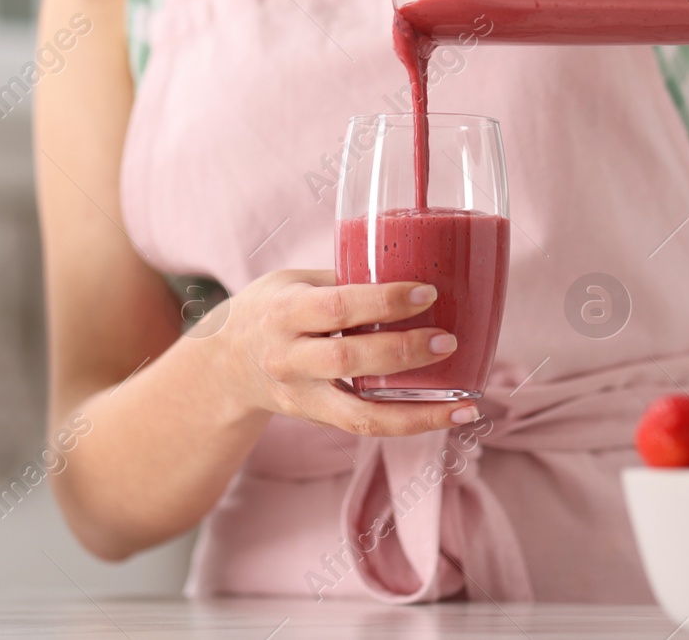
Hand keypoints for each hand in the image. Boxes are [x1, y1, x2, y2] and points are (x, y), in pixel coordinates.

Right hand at [199, 269, 477, 435]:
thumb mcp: (294, 281)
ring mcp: (301, 396)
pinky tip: (448, 415)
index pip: (336, 307)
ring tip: (464, 401)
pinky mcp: (316, 420)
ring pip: (359, 415)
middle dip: (403, 351)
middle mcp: (288, 358)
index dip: (383, 301)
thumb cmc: (271, 309)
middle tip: (449, 340)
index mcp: (284, 311)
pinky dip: (410, 423)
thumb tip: (414, 260)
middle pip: (347, 360)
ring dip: (417, 411)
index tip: (428, 292)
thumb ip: (345, 278)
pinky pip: (365, 427)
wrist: (224, 366)